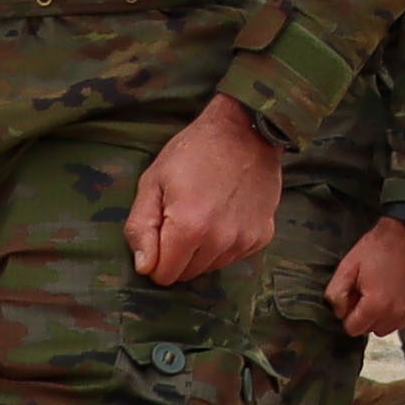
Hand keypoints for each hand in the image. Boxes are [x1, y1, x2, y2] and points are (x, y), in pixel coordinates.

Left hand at [127, 96, 286, 287]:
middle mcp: (220, 241)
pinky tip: (225, 213)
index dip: (155, 258)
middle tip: (180, 217)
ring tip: (204, 212)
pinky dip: (225, 242)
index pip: (163, 275)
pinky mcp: (263, 236)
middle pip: (187, 274)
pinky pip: (234, 255)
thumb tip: (143, 267)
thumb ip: (141, 227)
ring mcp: (245, 240)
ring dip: (202, 250)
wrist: (245, 130)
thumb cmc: (193, 152)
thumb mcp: (153, 181)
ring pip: (211, 267)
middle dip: (178, 255)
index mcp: (189, 228)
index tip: (159, 232)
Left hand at [323, 217, 404, 334]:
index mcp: (376, 306)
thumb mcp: (348, 266)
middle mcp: (396, 314)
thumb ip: (336, 294)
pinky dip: (398, 312)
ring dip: (382, 316)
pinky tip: (397, 292)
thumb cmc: (377, 248)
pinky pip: (404, 320)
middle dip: (366, 315)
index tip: (354, 296)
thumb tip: (339, 313)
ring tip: (383, 291)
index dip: (349, 314)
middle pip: (371, 330)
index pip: (353, 329)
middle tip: (368, 291)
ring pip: (388, 328)